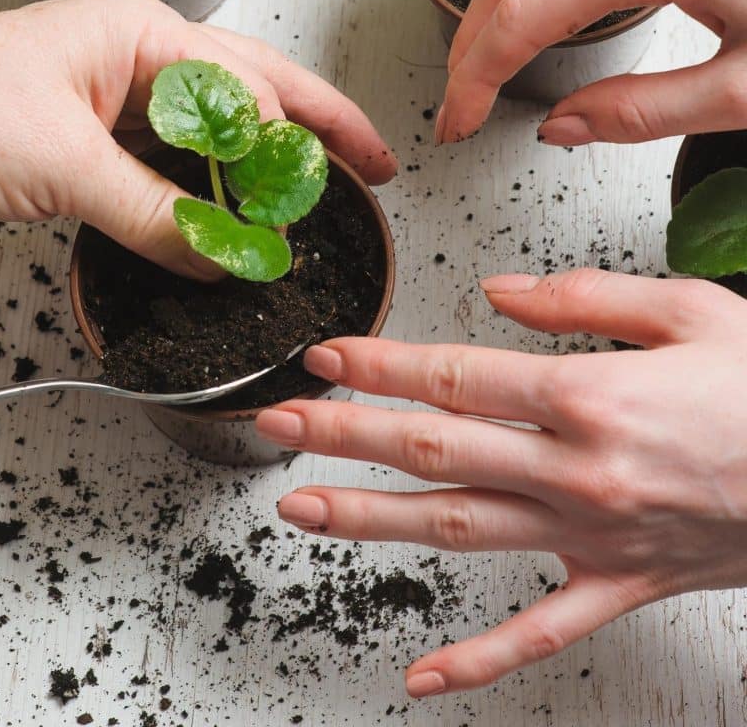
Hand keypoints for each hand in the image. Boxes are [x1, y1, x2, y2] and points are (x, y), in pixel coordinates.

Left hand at [0, 0, 394, 277]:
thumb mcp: (66, 166)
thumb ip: (157, 215)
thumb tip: (227, 255)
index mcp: (144, 37)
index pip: (252, 89)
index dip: (303, 141)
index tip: (343, 184)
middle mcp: (138, 60)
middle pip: (252, 96)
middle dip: (313, 134)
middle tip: (369, 169)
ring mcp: (114, 100)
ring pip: (211, 136)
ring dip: (257, 171)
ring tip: (311, 201)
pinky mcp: (89, 141)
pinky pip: (165, 169)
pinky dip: (200, 197)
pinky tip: (229, 218)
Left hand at [256, 269, 746, 695]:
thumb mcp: (689, 309)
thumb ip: (584, 295)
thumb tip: (499, 292)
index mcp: (590, 396)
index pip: (455, 377)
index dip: (380, 366)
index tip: (326, 357)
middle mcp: (578, 470)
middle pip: (435, 450)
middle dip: (344, 434)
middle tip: (277, 424)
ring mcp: (594, 537)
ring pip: (460, 530)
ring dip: (371, 519)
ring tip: (300, 509)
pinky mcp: (621, 586)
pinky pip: (540, 633)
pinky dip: (478, 659)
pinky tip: (421, 676)